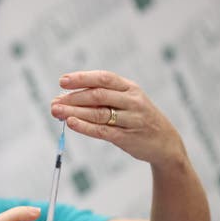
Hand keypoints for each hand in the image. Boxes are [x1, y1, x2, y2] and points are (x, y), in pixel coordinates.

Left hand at [51, 70, 184, 166]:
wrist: (165, 142)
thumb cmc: (138, 118)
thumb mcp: (127, 101)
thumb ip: (101, 98)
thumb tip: (65, 98)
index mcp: (130, 88)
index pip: (104, 78)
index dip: (82, 78)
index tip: (62, 81)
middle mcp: (132, 101)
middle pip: (98, 95)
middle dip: (73, 98)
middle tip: (54, 102)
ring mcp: (131, 119)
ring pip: (98, 113)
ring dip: (74, 112)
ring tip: (56, 111)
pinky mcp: (127, 137)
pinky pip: (102, 131)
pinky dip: (84, 127)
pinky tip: (71, 123)